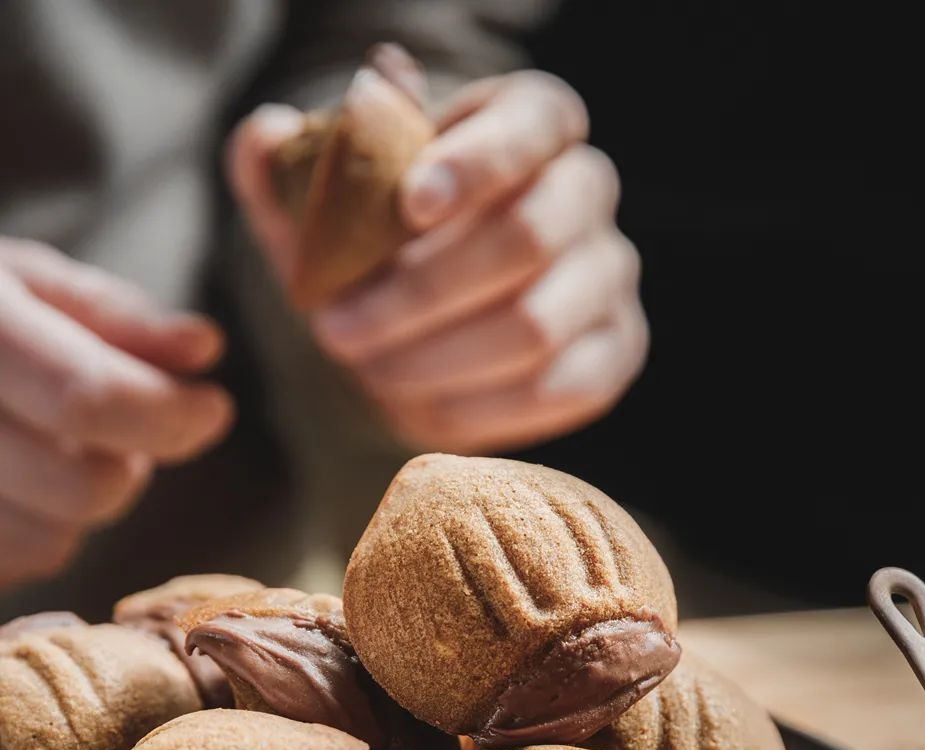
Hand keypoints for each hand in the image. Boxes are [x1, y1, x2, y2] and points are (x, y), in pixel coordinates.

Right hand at [0, 239, 232, 589]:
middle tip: (111, 429)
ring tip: (42, 447)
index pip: (87, 398)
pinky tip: (10, 481)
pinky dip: (33, 529)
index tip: (212, 408)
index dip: (168, 416)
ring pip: (51, 540)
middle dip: (123, 465)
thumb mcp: (31, 284)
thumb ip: (121, 319)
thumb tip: (205, 347)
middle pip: (83, 488)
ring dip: (75, 505)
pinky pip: (16, 563)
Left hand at [230, 57, 646, 451]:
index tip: (407, 206)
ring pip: (535, 325)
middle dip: (419, 292)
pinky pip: (554, 391)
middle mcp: (587, 189)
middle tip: (333, 329)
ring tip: (365, 372)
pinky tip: (414, 408)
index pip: (535, 122)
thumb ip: (288, 166)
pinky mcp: (615, 353)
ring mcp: (609, 275)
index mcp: (532, 121)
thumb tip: (265, 138)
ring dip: (433, 359)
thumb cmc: (378, 247)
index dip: (478, 163)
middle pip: (529, 235)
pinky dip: (474, 408)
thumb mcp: (325, 202)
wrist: (421, 326)